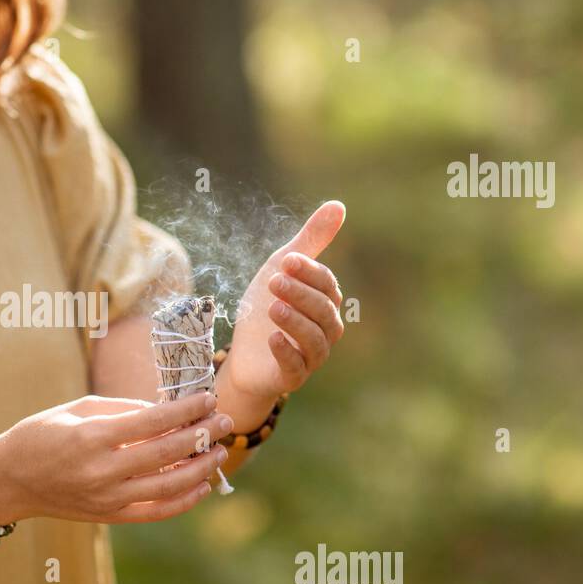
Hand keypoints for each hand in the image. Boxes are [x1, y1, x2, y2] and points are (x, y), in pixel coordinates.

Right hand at [0, 391, 232, 524]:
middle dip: (202, 434)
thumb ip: (123, 409)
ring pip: (169, 485)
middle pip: (167, 452)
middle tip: (224, 421)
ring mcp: (107, 498)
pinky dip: (184, 500)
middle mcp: (102, 470)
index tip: (208, 398)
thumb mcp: (77, 409)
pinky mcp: (109, 516)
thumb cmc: (40, 435)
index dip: (186, 409)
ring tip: (219, 451)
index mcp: (92, 437)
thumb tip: (167, 410)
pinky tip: (201, 485)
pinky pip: (157, 512)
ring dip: (200, 468)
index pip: (154, 421)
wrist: (9, 480)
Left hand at [227, 201, 346, 399]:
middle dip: (299, 294)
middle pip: (322, 310)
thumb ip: (310, 241)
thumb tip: (339, 205)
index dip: (308, 272)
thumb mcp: (281, 269)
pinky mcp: (292, 377)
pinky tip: (272, 338)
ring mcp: (312, 356)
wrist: (243, 353)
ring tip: (273, 308)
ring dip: (295, 321)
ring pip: (314, 339)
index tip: (285, 261)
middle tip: (273, 281)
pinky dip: (286, 353)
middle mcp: (326, 330)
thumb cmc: (266, 308)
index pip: (326, 284)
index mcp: (326, 302)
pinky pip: (296, 367)